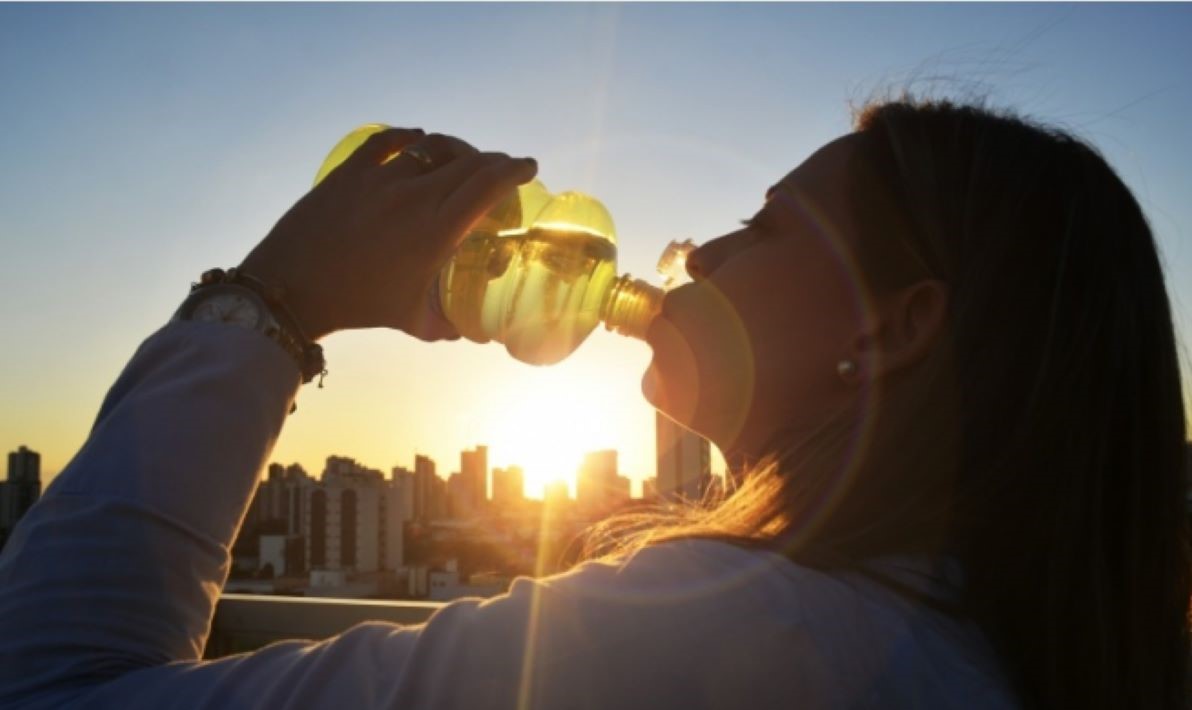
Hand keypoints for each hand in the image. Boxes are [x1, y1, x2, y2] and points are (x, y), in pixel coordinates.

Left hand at [239, 128, 537, 340]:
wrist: (292, 287)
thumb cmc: (357, 306)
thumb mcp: (411, 320)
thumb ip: (447, 324)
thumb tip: (473, 332)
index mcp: (436, 229)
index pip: (488, 184)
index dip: (514, 170)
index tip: (528, 167)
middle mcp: (413, 195)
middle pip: (468, 161)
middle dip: (493, 161)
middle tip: (503, 168)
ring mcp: (381, 178)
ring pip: (433, 147)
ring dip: (457, 150)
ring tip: (464, 159)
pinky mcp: (351, 171)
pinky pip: (390, 141)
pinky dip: (411, 138)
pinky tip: (419, 141)